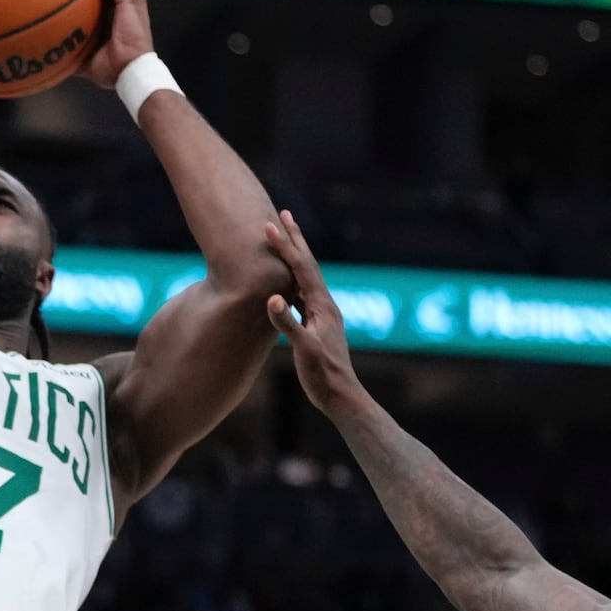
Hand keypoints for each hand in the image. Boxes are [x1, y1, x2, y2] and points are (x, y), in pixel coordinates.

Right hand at [265, 210, 361, 413]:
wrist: (342, 396)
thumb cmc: (323, 375)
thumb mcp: (304, 349)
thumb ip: (288, 323)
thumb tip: (272, 298)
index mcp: (321, 306)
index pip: (301, 268)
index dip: (284, 246)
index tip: (269, 225)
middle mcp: (325, 304)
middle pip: (308, 264)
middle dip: (295, 239)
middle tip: (284, 214)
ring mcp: (323, 314)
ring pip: (306, 277)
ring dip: (294, 256)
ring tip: (285, 241)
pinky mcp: (318, 325)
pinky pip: (303, 294)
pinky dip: (293, 281)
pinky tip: (286, 285)